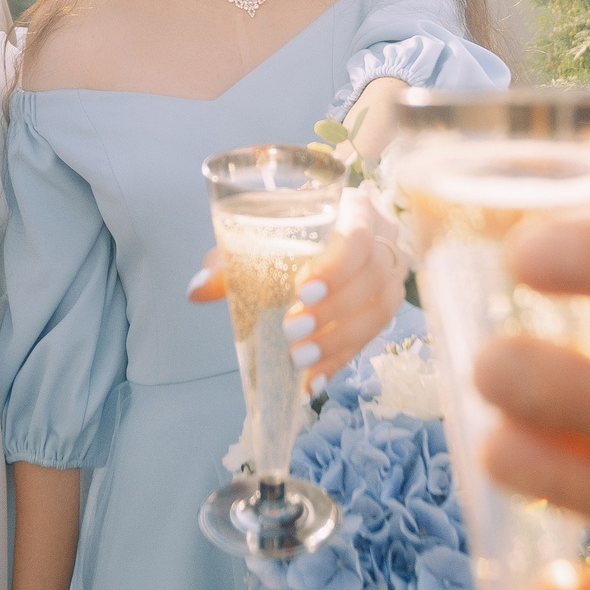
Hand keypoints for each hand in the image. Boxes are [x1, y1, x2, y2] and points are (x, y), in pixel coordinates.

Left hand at [188, 188, 402, 388]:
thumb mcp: (254, 239)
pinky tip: (312, 380)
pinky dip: (339, 360)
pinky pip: (372, 339)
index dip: (336, 267)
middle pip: (374, 276)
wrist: (314, 238)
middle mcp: (385, 239)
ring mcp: (392, 274)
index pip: (359, 236)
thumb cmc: (284, 233)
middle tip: (291, 330)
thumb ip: (227, 262)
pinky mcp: (385, 307)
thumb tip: (197, 291)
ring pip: (380, 311)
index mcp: (356, 209)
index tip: (301, 290)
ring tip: (300, 359)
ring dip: (338, 339)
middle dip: (333, 310)